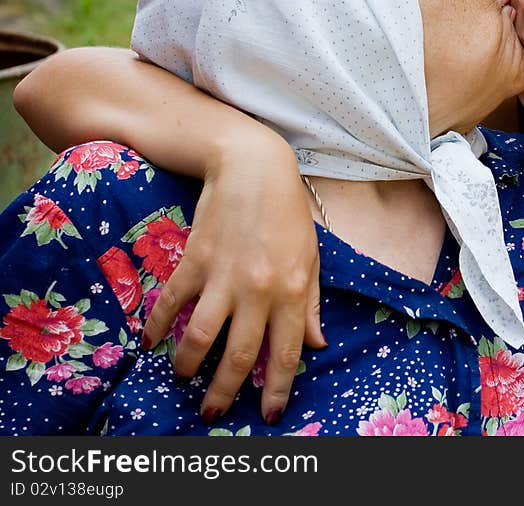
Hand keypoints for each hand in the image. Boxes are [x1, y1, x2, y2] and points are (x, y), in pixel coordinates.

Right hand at [140, 134, 325, 424]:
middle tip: (213, 412)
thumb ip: (312, 304)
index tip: (269, 413)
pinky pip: (171, 303)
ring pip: (202, 338)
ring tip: (183, 378)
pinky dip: (157, 327)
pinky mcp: (194, 260)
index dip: (277, 389)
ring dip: (189, 365)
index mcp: (294, 290)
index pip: (286, 352)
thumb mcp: (311, 256)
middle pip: (240, 355)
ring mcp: (224, 276)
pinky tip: (150, 343)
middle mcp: (260, 290)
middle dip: (226, 392)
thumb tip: (317, 345)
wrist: (253, 167)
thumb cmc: (287, 213)